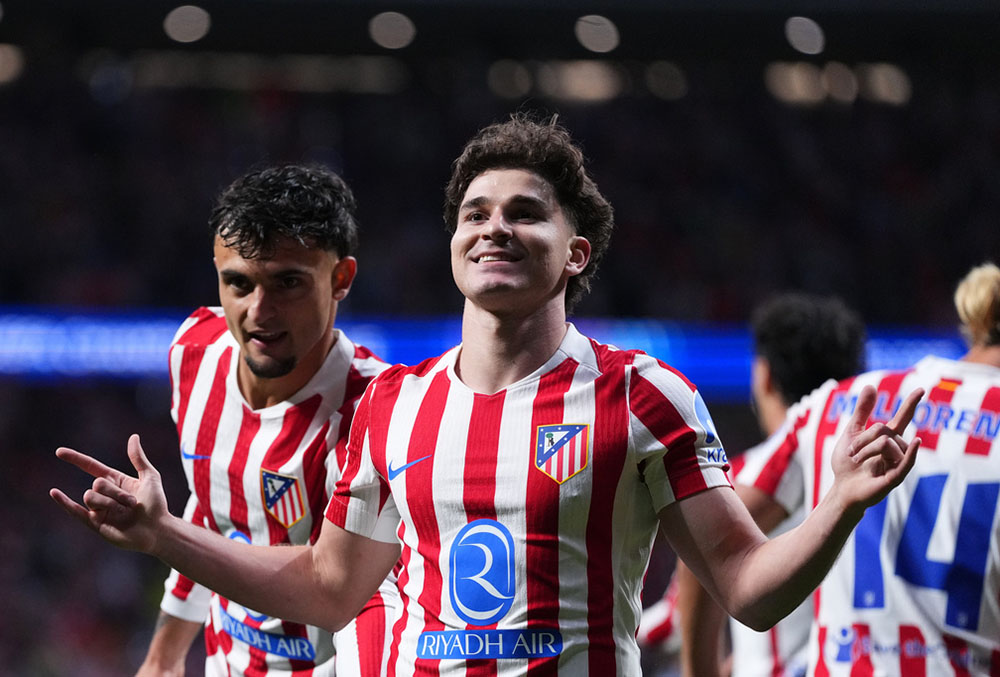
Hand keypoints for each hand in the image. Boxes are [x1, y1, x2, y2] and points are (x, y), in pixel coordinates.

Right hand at [50, 434, 166, 553]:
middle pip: (97, 484)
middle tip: (133, 503)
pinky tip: (54, 492)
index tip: (59, 452)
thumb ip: (138, 458)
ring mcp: (99, 509)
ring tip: (126, 513)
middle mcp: (105, 494)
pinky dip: (64, 502)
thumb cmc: (156, 505)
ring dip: (110, 503)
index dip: (75, 459)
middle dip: (116, 492)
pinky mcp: (95, 523)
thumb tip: (133, 437)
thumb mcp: (150, 477)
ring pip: (91, 497)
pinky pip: (75, 511)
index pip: (91, 466)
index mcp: (115, 481)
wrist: (156, 530)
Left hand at [830, 385, 922, 513]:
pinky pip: (905, 462)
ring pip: (886, 443)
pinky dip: (911, 452)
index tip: (922, 389)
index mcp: (887, 439)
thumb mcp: (852, 433)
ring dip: (865, 449)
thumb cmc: (847, 463)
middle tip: (851, 452)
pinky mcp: (895, 478)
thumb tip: (871, 386)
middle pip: (884, 430)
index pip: (902, 418)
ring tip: (856, 461)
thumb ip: (862, 412)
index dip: (910, 403)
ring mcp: (897, 463)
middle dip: (862, 438)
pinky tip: (916, 441)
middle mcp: (896, 450)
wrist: (841, 488)